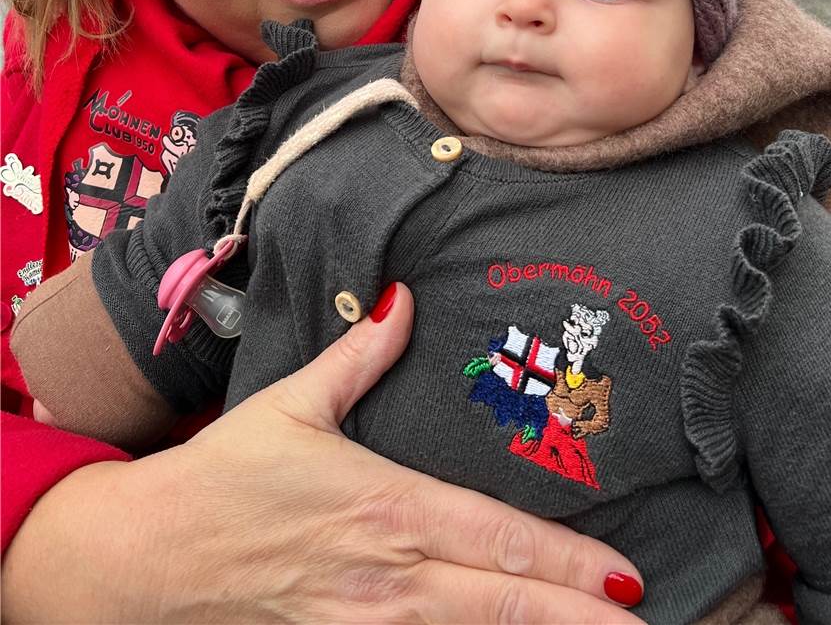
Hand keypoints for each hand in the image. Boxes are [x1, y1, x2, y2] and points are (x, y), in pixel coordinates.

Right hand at [3, 284, 643, 622]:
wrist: (145, 556)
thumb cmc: (223, 475)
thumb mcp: (292, 402)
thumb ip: (359, 354)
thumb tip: (402, 298)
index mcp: (384, 503)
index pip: (495, 537)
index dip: (566, 562)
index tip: (625, 577)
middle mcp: (386, 572)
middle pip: (500, 602)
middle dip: (579, 620)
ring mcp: (362, 623)